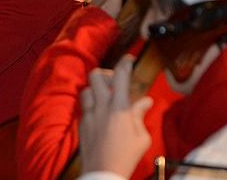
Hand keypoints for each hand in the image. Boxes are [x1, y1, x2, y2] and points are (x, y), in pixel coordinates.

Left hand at [79, 55, 152, 177]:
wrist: (103, 173)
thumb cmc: (126, 157)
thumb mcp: (141, 137)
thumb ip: (139, 115)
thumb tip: (145, 102)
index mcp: (119, 107)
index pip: (121, 75)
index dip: (125, 63)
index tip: (129, 59)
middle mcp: (101, 107)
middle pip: (96, 75)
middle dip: (106, 73)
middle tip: (114, 83)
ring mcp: (89, 115)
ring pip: (86, 89)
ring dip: (96, 90)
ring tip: (106, 100)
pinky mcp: (81, 124)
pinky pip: (84, 107)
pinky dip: (91, 106)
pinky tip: (100, 116)